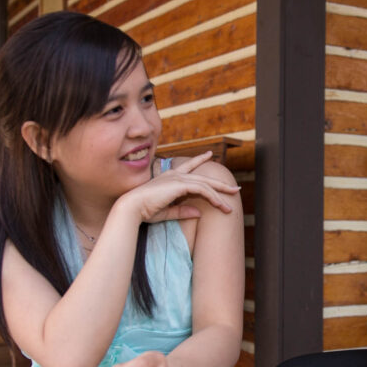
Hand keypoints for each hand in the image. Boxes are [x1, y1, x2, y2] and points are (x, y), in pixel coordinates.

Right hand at [118, 151, 240, 223]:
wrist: (132, 208)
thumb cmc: (144, 211)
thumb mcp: (167, 212)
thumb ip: (183, 211)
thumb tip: (199, 212)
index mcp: (169, 178)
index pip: (188, 166)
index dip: (199, 160)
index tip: (209, 154)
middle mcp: (175, 175)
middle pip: (203, 177)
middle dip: (219, 183)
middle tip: (234, 188)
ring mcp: (177, 178)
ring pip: (206, 184)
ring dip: (220, 195)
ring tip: (231, 205)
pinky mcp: (179, 185)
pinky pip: (202, 190)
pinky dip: (213, 198)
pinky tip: (220, 205)